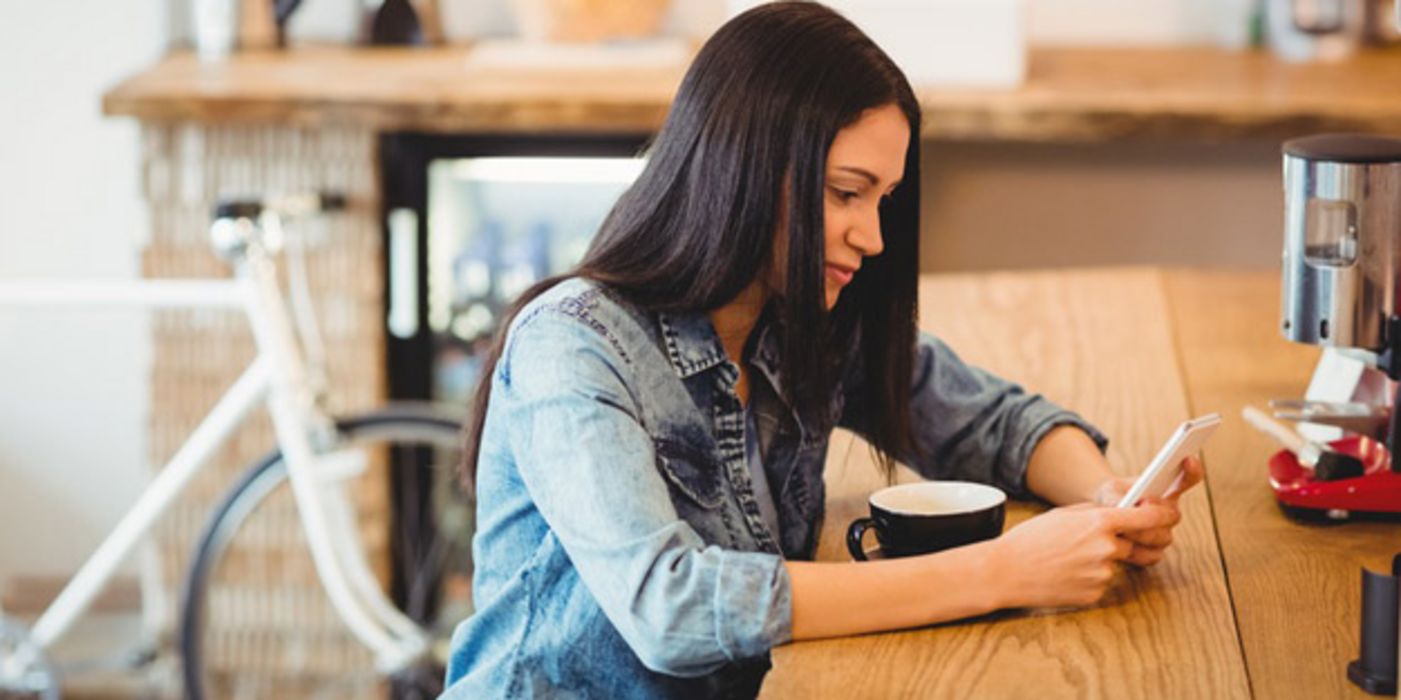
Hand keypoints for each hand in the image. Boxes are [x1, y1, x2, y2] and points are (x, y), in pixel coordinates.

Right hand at [988, 502, 1179, 608]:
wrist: (1006, 572)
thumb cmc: (1030, 540)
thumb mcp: (1063, 515)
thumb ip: (1096, 513)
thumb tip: (1121, 513)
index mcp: (1098, 522)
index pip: (1147, 517)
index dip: (1163, 514)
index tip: (1170, 514)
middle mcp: (1106, 548)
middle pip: (1133, 543)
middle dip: (1123, 541)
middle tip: (1100, 541)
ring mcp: (1102, 573)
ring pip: (1114, 563)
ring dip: (1099, 560)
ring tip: (1067, 559)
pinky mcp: (1095, 594)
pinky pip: (1102, 581)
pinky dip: (1088, 577)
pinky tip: (1065, 574)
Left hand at [1090, 456, 1203, 566]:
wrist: (1102, 518)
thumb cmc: (1110, 498)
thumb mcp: (1109, 491)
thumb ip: (1114, 495)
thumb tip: (1119, 504)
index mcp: (1166, 491)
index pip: (1188, 479)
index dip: (1192, 471)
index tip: (1187, 458)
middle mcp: (1169, 513)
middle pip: (1172, 516)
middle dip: (1156, 511)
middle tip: (1142, 503)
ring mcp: (1163, 533)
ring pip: (1162, 537)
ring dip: (1143, 532)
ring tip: (1124, 529)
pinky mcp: (1151, 551)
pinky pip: (1151, 556)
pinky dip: (1137, 552)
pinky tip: (1123, 549)